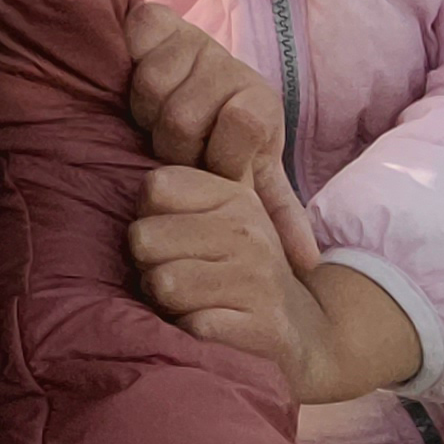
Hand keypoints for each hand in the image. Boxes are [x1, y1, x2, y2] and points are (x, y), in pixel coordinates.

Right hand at [124, 2, 318, 268]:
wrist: (194, 82)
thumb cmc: (221, 138)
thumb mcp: (251, 174)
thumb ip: (274, 213)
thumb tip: (310, 264)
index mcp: (260, 102)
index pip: (243, 123)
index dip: (215, 155)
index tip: (209, 165)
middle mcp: (231, 65)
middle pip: (183, 116)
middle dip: (171, 142)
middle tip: (173, 146)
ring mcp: (193, 38)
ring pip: (152, 85)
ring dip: (145, 112)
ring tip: (154, 119)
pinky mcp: (155, 17)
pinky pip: (136, 43)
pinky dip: (130, 65)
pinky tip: (138, 80)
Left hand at [127, 164, 424, 403]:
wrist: (307, 336)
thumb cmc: (242, 269)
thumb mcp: (223, 217)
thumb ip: (184, 185)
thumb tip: (136, 107)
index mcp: (236, 196)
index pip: (153, 188)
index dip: (150, 218)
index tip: (175, 235)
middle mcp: (249, 230)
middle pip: (143, 238)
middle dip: (148, 266)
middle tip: (180, 278)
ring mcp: (258, 278)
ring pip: (162, 283)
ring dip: (167, 303)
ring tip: (194, 303)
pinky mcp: (263, 327)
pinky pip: (191, 326)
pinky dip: (189, 333)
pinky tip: (211, 330)